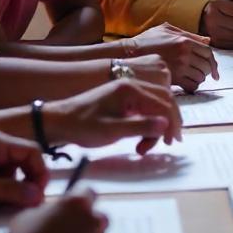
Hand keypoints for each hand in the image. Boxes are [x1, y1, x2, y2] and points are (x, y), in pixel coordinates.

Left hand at [0, 131, 48, 213]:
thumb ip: (8, 191)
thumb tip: (38, 196)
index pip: (32, 152)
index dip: (40, 172)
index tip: (38, 195)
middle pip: (29, 161)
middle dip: (31, 182)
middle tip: (27, 204)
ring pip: (20, 174)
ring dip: (18, 190)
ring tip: (8, 206)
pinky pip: (8, 181)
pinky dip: (8, 194)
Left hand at [46, 78, 182, 155]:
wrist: (59, 122)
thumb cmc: (83, 126)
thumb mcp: (113, 130)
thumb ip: (141, 126)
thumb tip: (167, 125)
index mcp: (130, 88)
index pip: (163, 102)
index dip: (172, 122)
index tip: (173, 142)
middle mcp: (131, 85)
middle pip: (163, 100)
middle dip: (168, 122)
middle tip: (168, 144)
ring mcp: (127, 91)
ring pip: (155, 105)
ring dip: (156, 125)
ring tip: (144, 147)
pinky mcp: (122, 99)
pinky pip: (144, 108)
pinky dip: (147, 123)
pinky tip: (139, 139)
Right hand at [124, 22, 217, 92]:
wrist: (129, 54)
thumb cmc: (147, 40)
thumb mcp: (167, 30)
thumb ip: (189, 34)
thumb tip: (208, 40)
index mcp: (185, 41)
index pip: (208, 52)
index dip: (213, 62)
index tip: (215, 71)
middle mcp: (184, 54)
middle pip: (206, 66)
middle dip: (206, 71)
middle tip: (201, 72)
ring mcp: (179, 67)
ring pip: (200, 77)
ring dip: (199, 79)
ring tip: (191, 77)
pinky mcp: (173, 79)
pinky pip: (192, 86)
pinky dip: (192, 86)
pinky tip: (186, 84)